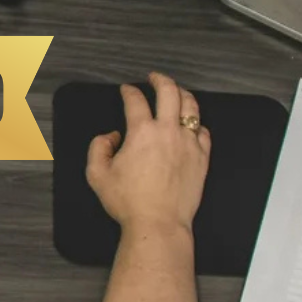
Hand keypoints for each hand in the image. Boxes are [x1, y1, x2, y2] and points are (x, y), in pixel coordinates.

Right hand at [85, 73, 210, 231]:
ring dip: (182, 94)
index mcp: (141, 132)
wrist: (158, 223)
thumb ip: (98, 148)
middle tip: (154, 78)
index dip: (129, 91)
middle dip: (160, 79)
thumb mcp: (97, 175)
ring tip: (176, 92)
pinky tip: (191, 125)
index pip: (135, 100)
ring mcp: (188, 144)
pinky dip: (197, 124)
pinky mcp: (202, 158)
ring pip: (191, 106)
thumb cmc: (128, 202)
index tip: (126, 90)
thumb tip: (111, 136)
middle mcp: (168, 131)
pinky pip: (204, 132)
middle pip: (169, 92)